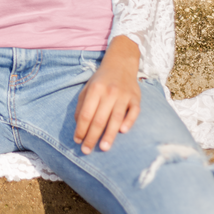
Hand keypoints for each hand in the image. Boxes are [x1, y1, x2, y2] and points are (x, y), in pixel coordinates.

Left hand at [74, 36, 140, 154]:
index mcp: (95, 90)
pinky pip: (133, 112)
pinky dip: (128, 121)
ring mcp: (123, 95)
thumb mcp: (87, 88)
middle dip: (92, 137)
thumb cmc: (101, 80)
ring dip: (109, 135)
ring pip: (115, 118)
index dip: (81, 129)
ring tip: (103, 148)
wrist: (121, 63)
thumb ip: (82, 105)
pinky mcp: (136, 98)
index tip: (77, 141)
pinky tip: (122, 131)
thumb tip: (78, 125)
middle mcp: (109, 92)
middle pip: (99, 119)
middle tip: (86, 151)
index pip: (86, 114)